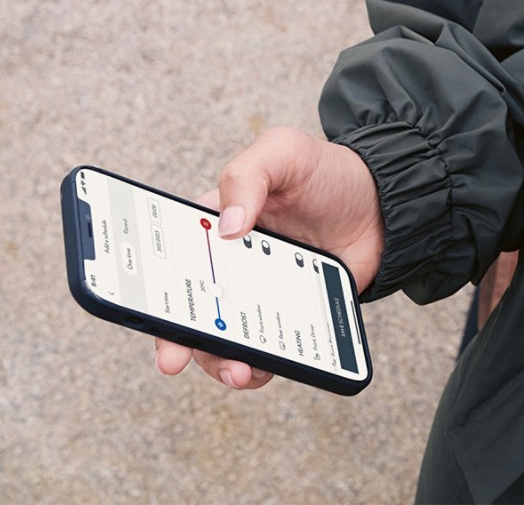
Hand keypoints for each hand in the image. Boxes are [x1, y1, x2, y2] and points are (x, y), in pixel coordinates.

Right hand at [155, 127, 382, 388]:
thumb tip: (227, 226)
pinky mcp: (290, 315)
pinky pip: (267, 349)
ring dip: (218, 361)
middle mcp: (228, 263)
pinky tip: (266, 369)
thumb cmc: (325, 171)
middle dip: (174, 337)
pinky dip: (262, 366)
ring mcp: (258, 293)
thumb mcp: (284, 152)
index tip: (140, 307)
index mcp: (213, 223)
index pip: (170, 256)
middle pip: (188, 307)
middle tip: (173, 360)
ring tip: (237, 371)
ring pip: (223, 338)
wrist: (383, 203)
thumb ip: (249, 176)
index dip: (149, 282)